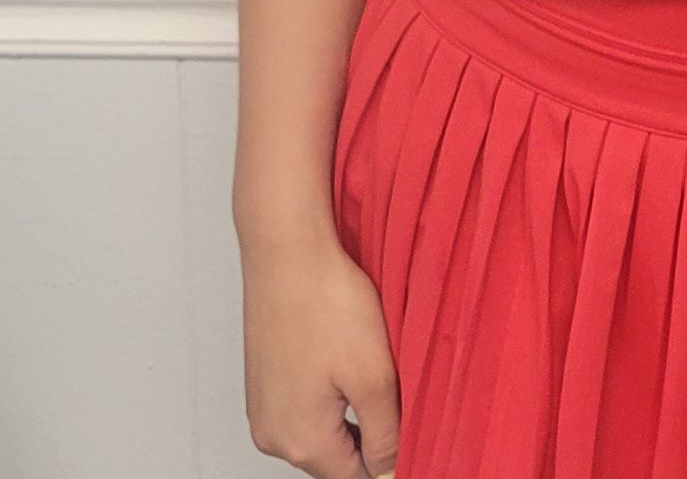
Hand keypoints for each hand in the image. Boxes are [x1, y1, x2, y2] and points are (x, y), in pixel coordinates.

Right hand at [240, 227, 401, 476]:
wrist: (286, 250)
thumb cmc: (325, 302)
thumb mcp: (374, 377)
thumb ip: (384, 435)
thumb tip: (389, 471)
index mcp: (301, 442)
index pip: (356, 476)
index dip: (390, 455)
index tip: (405, 422)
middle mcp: (273, 434)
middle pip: (336, 457)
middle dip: (368, 430)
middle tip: (391, 385)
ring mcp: (263, 407)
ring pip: (320, 428)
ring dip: (348, 407)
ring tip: (365, 363)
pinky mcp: (262, 381)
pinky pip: (302, 403)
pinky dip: (327, 389)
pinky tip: (341, 352)